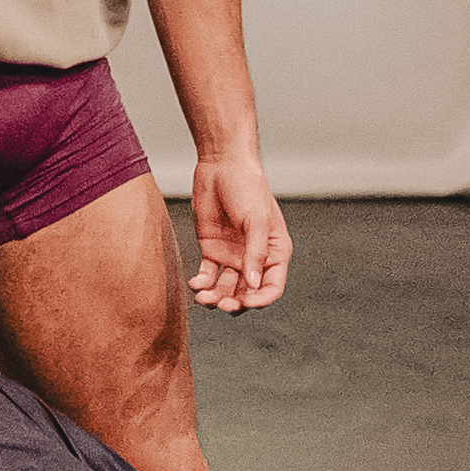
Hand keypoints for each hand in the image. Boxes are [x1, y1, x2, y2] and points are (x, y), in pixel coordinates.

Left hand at [188, 154, 290, 312]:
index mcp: (275, 252)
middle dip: (234, 302)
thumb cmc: (248, 188)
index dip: (261, 300)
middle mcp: (254, 258)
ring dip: (215, 297)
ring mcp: (232, 256)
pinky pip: (208, 275)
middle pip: (246, 292)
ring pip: (225, 288)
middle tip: (220, 303)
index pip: (272, 287)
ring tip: (203, 297)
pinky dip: (202, 283)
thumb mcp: (256, 220)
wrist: (222, 167)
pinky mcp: (212, 250)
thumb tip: (254, 284)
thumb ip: (255, 253)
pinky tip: (195, 284)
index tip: (245, 302)